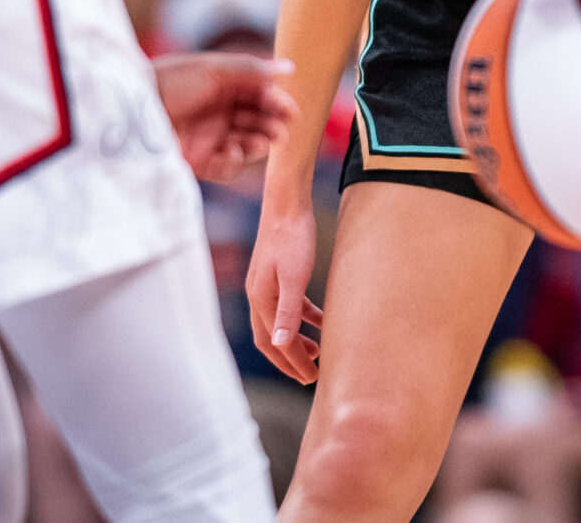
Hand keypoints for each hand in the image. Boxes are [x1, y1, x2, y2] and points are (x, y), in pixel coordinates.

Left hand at [152, 53, 298, 182]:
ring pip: (246, 145)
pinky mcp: (198, 160)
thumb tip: (290, 67)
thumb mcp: (214, 71)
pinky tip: (232, 154)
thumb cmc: (171, 83)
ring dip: (257, 145)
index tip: (291, 112)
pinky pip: (226, 166)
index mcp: (223, 85)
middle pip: (256, 121)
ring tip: (261, 143)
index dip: (277, 102)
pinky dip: (234, 162)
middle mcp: (219, 110)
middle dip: (270, 126)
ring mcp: (209, 136)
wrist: (130, 112)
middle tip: (280, 132)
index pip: (259, 94)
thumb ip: (252, 71)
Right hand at [245, 192, 322, 383]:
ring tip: (319, 351)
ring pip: (281, 323)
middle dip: (291, 359)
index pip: (274, 342)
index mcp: (260, 299)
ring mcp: (267, 284)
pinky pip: (290, 304)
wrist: (287, 201)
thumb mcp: (294, 276)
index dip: (292, 363)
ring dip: (298, 340)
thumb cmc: (292, 237)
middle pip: (272, 338)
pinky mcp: (279, 273)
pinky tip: (322, 320)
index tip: (310, 378)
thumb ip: (288, 310)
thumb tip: (281, 344)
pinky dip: (304, 317)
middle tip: (311, 376)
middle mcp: (259, 295)